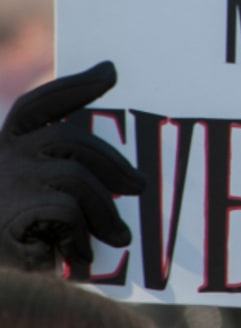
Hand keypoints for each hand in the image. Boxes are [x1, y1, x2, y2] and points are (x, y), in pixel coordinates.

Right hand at [0, 61, 144, 270]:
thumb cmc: (5, 233)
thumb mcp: (21, 193)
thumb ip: (57, 170)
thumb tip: (123, 174)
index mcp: (5, 145)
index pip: (40, 104)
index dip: (76, 86)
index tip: (110, 72)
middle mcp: (3, 157)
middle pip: (74, 142)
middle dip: (115, 164)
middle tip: (140, 187)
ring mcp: (6, 184)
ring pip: (76, 179)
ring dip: (104, 211)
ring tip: (120, 237)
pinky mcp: (9, 217)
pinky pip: (66, 214)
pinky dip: (79, 237)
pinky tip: (80, 256)